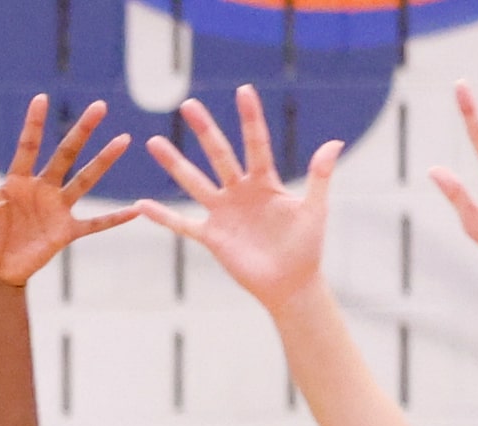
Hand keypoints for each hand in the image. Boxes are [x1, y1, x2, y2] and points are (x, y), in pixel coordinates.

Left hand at [0, 95, 138, 285]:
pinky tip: (136, 210)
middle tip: (100, 106)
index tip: (42, 97)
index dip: (34, 123)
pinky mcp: (65, 233)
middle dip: (82, 131)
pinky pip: (94, 224)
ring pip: (85, 180)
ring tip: (123, 140)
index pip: (28, 146)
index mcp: (17, 181)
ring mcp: (56, 210)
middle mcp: (41, 189)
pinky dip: (114, 219)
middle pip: (66, 154)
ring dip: (104, 162)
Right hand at [138, 86, 342, 312]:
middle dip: (205, 130)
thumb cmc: (306, 247)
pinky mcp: (213, 237)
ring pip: (195, 183)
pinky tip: (142, 204)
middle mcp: (240, 192)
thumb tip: (335, 143)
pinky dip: (163, 217)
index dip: (250, 118)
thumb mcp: (315, 210)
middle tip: (188, 104)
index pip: (256, 143)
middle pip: (219, 155)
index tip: (243, 90)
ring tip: (153, 143)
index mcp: (265, 183)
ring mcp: (223, 213)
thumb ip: (320, 176)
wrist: (291, 283)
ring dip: (175, 164)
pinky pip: (183, 225)